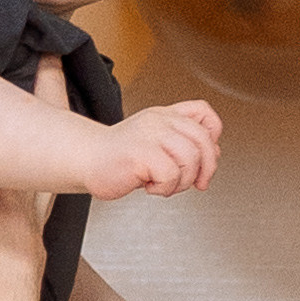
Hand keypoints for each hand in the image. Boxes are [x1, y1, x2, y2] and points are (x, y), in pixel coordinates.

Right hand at [83, 102, 222, 199]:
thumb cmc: (119, 158)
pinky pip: (170, 174)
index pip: (204, 112)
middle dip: (206, 167)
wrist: (86, 161)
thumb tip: (214, 154)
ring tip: (164, 184)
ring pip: (190, 159)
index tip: (205, 156)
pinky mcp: (141, 152)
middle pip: (203, 139)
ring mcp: (150, 134)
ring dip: (182, 181)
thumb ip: (184, 145)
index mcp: (165, 116)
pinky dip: (164, 188)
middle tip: (196, 183)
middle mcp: (159, 121)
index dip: (213, 135)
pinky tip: (149, 186)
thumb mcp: (157, 146)